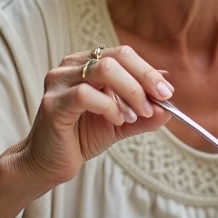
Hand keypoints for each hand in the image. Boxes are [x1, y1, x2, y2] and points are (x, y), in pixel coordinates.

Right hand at [8, 45, 172, 191]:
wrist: (49, 163)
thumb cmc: (81, 137)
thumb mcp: (121, 123)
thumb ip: (143, 114)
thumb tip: (168, 107)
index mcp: (87, 63)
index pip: (123, 54)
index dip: (148, 72)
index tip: (167, 93)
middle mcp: (71, 65)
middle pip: (116, 57)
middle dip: (143, 80)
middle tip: (158, 103)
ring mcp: (59, 81)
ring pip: (103, 70)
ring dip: (129, 93)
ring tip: (135, 116)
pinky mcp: (52, 103)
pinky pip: (85, 94)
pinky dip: (108, 106)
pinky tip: (116, 121)